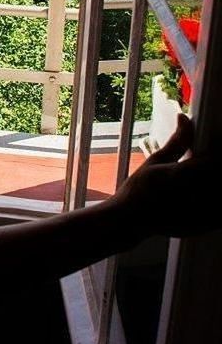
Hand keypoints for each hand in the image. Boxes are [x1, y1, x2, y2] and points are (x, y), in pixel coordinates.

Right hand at [113, 114, 221, 238]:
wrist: (130, 220)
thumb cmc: (139, 189)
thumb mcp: (156, 161)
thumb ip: (178, 141)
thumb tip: (184, 117)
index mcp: (187, 173)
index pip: (218, 159)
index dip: (218, 154)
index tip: (212, 151)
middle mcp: (198, 192)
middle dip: (217, 169)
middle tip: (204, 167)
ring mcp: (204, 212)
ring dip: (217, 184)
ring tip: (200, 182)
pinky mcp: (207, 226)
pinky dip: (219, 205)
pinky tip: (204, 198)